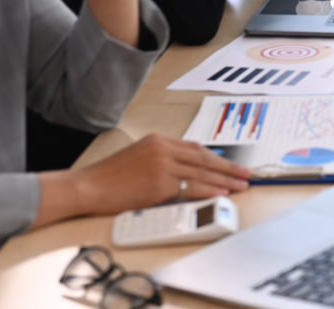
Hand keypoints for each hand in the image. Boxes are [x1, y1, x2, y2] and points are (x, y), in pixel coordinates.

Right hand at [36, 134, 250, 226]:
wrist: (87, 186)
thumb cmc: (109, 177)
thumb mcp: (138, 157)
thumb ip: (162, 160)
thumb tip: (187, 171)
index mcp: (159, 140)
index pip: (195, 148)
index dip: (216, 158)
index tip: (230, 164)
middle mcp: (163, 149)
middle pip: (204, 157)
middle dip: (228, 167)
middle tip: (245, 173)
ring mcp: (162, 165)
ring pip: (202, 172)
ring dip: (224, 180)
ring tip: (240, 185)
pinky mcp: (159, 183)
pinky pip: (190, 187)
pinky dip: (208, 190)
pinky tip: (220, 193)